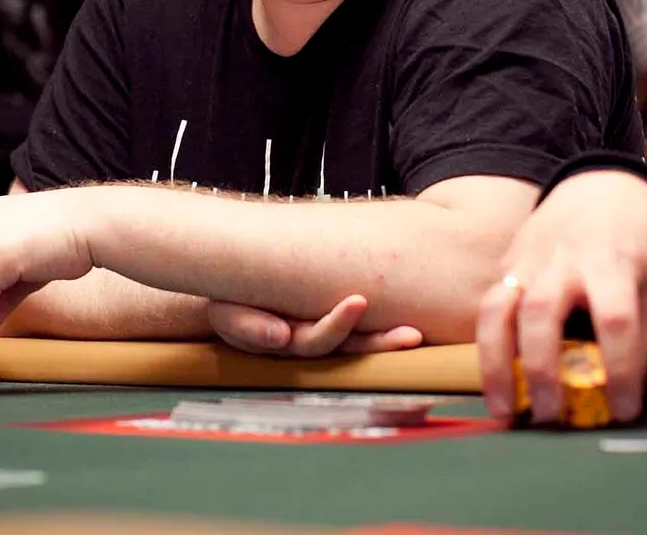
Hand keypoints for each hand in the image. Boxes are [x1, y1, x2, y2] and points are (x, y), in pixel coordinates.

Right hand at [208, 294, 423, 356]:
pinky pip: (365, 335)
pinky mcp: (338, 324)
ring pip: (362, 346)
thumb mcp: (229, 314)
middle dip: (379, 342)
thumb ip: (250, 326)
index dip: (339, 325)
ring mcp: (325, 336)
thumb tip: (280, 336)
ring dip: (388, 342)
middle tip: (409, 334)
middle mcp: (311, 344)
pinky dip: (385, 334)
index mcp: (288, 342)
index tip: (358, 302)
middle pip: (351, 351)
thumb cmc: (232, 302)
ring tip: (415, 336)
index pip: (317, 341)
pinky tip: (417, 332)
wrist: (232, 294)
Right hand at [476, 170, 646, 424]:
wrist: (601, 187)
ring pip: (498, 308)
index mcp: (612, 263)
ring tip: (502, 410)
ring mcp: (527, 258)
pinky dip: (489, 347)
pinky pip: (488, 306)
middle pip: (543, 312)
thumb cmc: (632, 244)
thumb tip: (618, 393)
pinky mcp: (506, 261)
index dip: (620, 368)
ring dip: (495, 364)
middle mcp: (564, 259)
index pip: (615, 319)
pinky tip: (495, 381)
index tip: (623, 409)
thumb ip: (635, 333)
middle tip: (550, 416)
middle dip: (542, 368)